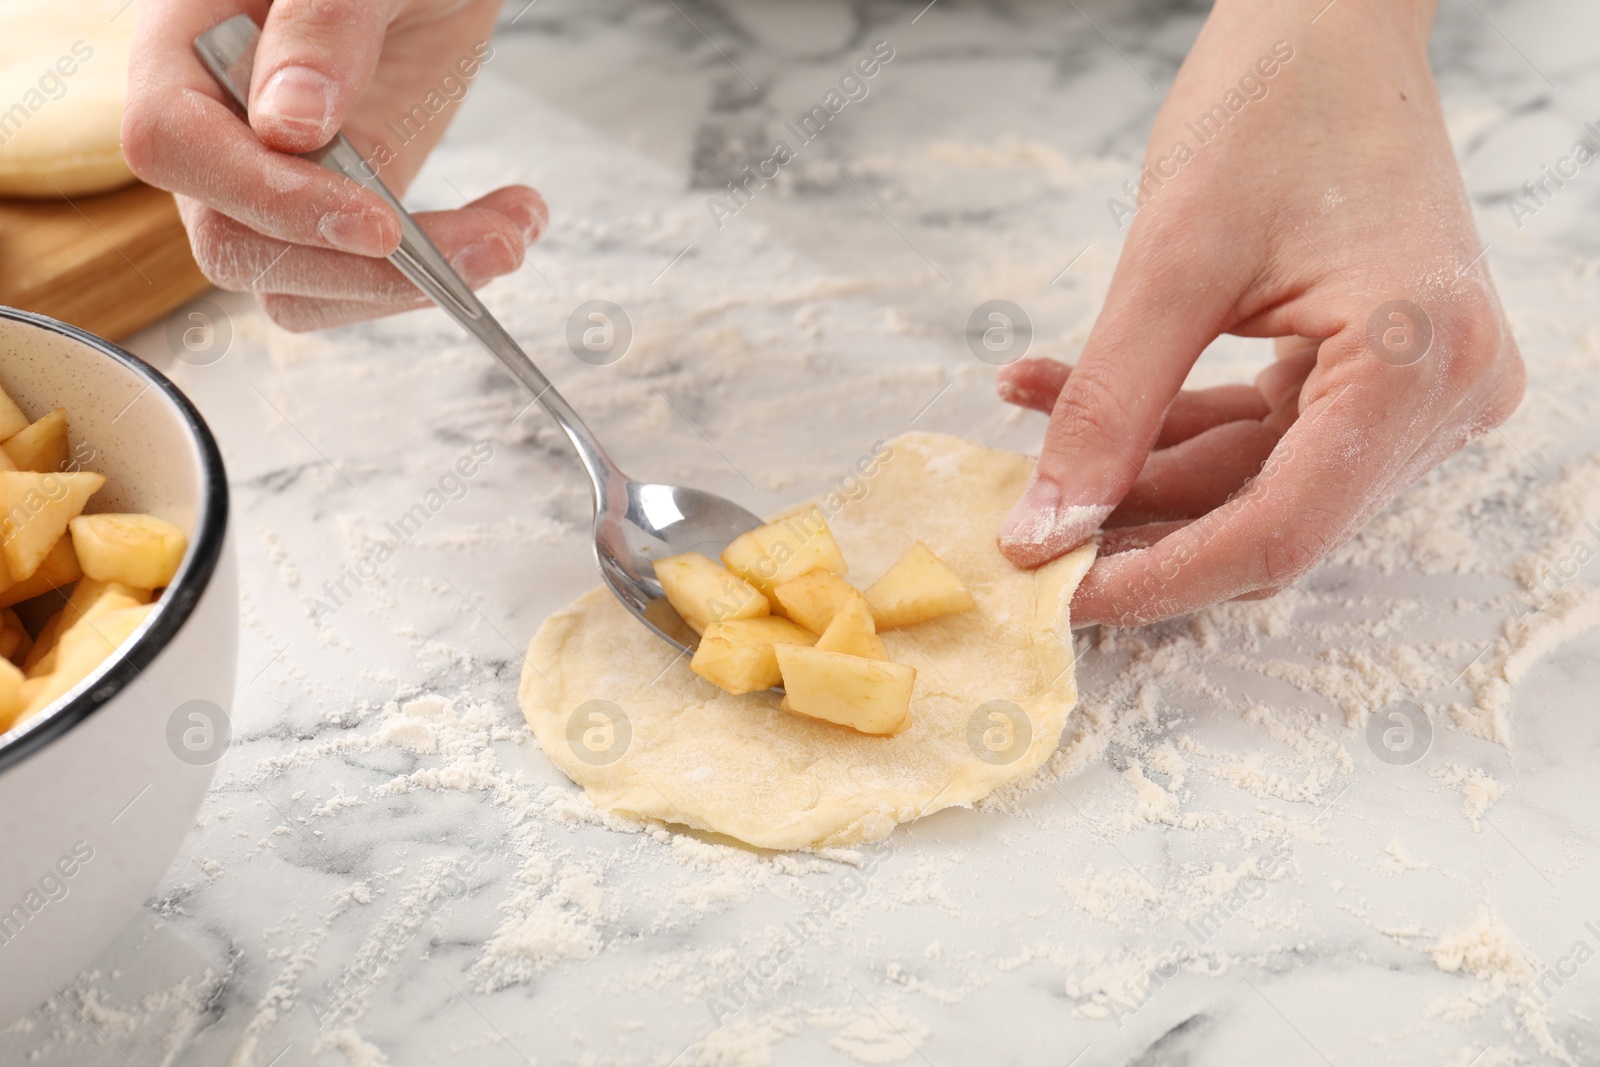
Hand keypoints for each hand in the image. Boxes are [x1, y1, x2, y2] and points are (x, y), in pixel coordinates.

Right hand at [123, 0, 545, 330]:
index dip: (268, 198)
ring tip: (510, 237)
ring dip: (409, 289)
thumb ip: (324, 22)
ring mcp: (274, 178)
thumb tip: (287, 125)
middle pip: (234, 243)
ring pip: (297, 285)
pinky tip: (509, 221)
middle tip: (484, 247)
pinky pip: (359, 276)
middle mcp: (216, 127)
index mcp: (188, 44)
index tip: (378, 222)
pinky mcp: (338, 207)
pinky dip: (438, 273)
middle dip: (363, 268)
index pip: (177, 145)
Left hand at [994, 0, 1523, 625]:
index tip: (1058, 593)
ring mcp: (1411, 390)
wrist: (1328, 20)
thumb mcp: (1170, 262)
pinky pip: (1252, 430)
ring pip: (1246, 480)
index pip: (1282, 532)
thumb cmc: (1275, 102)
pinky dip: (1159, 420)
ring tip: (1029, 411)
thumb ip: (1107, 407)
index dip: (1160, 578)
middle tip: (1028, 526)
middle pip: (1265, 516)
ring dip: (1130, 461)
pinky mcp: (1369, 374)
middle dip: (1135, 523)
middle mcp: (1442, 396)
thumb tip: (1043, 530)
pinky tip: (1060, 389)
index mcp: (1422, 367)